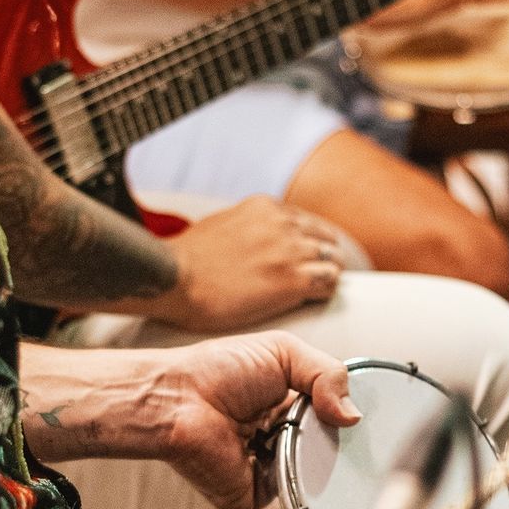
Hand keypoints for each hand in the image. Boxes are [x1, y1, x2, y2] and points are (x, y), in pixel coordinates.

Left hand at [20, 335, 356, 508]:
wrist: (178, 401)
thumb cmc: (218, 370)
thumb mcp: (284, 352)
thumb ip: (327, 373)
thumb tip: (354, 415)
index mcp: (294, 408)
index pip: (338, 420)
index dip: (355, 421)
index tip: (382, 421)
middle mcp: (287, 443)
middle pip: (335, 455)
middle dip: (348, 449)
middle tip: (357, 440)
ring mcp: (275, 474)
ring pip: (321, 485)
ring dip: (330, 473)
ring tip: (327, 452)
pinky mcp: (260, 501)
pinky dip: (308, 500)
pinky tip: (314, 480)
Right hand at [150, 197, 344, 331]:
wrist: (175, 278)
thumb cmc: (188, 259)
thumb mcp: (222, 222)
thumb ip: (249, 226)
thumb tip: (256, 238)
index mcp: (266, 208)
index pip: (307, 222)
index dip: (309, 243)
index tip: (306, 258)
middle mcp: (283, 225)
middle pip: (326, 239)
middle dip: (323, 258)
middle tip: (315, 277)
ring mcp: (290, 252)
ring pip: (333, 262)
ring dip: (326, 277)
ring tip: (314, 291)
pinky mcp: (292, 281)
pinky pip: (328, 284)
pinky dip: (324, 293)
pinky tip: (310, 300)